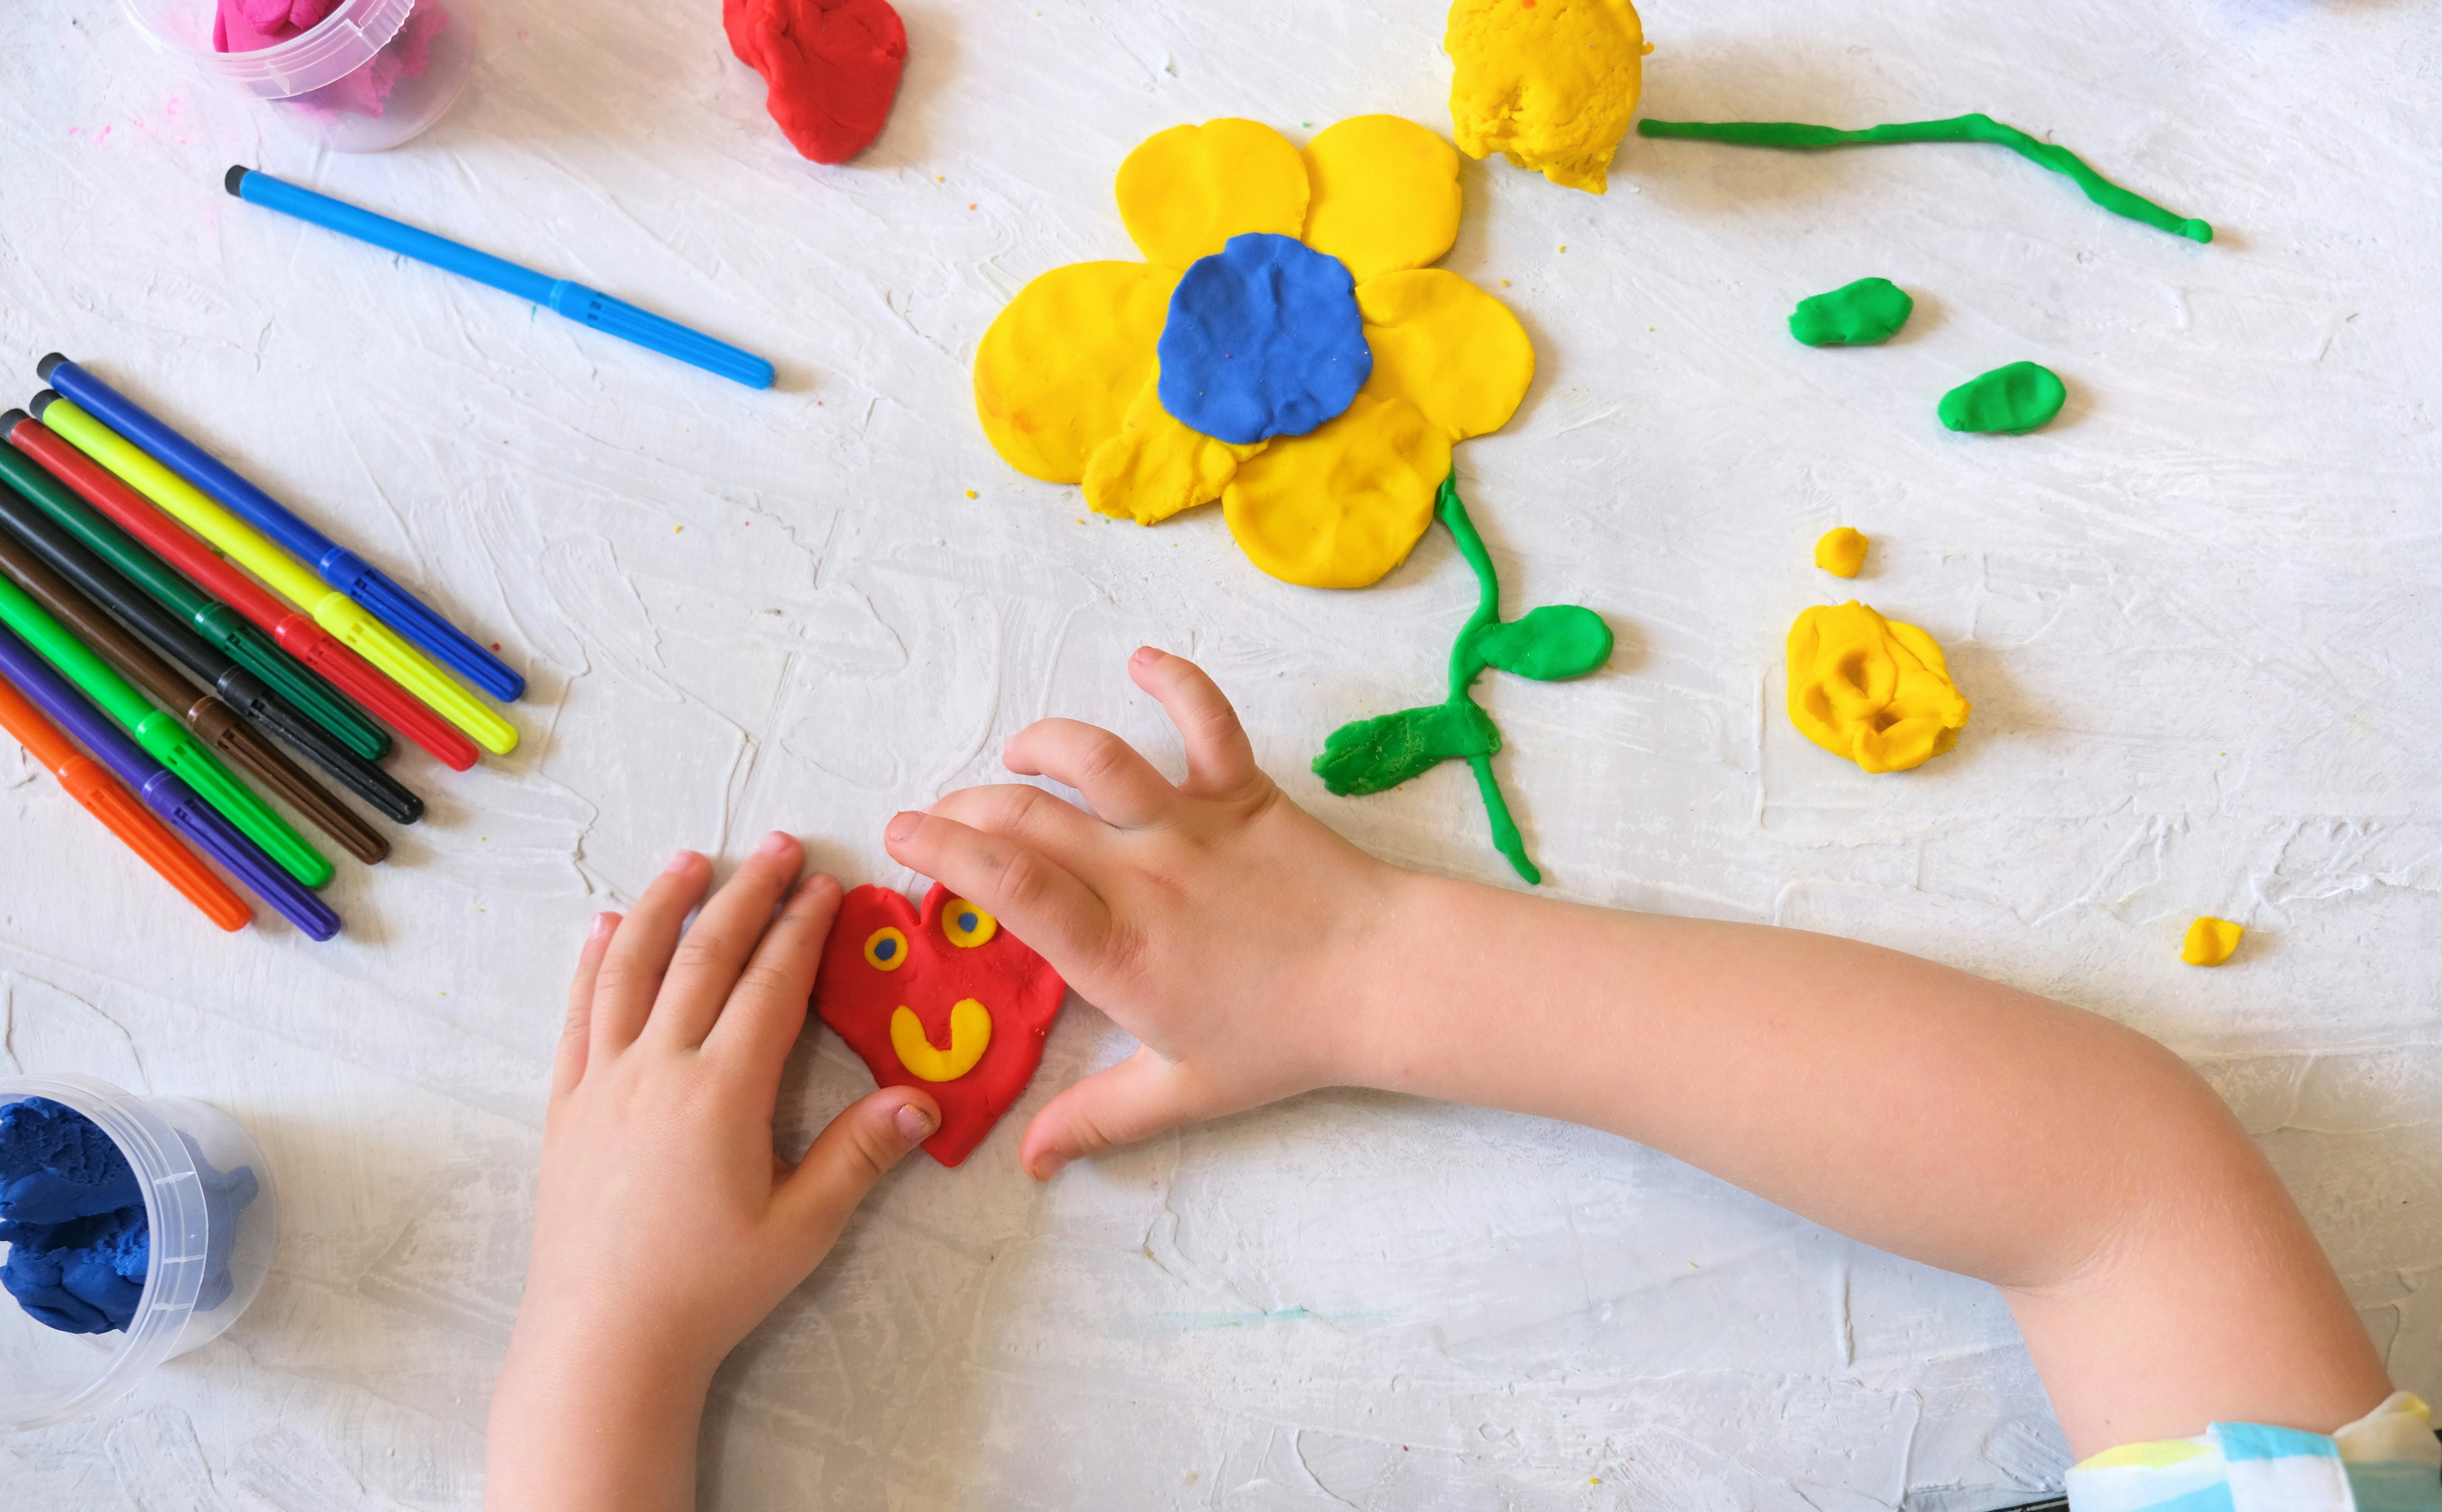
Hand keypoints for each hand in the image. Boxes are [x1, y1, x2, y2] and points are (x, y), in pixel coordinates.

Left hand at [486, 834, 939, 1511]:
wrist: (603, 1342)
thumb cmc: (709, 1290)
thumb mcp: (801, 1229)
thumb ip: (859, 1155)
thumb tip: (922, 1097)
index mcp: (721, 1093)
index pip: (770, 984)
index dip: (801, 927)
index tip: (825, 883)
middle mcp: (656, 1070)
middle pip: (703, 956)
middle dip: (745, 893)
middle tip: (777, 846)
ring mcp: (602, 1083)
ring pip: (629, 968)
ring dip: (663, 906)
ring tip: (689, 861)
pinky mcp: (565, 1107)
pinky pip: (577, 1014)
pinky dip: (592, 962)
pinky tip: (602, 929)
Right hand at [882, 648, 1407, 1179]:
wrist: (1383, 983)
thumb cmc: (1284, 1040)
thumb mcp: (1183, 1092)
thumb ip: (1098, 1120)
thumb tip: (1030, 1160)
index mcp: (1117, 952)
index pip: (1007, 886)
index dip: (943, 852)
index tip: (903, 837)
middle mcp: (1143, 877)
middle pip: (1029, 819)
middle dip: (965, 808)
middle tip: (937, 815)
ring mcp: (1193, 826)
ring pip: (1098, 760)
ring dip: (1045, 744)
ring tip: (1019, 756)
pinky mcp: (1243, 793)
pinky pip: (1206, 720)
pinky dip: (1175, 681)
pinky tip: (1142, 661)